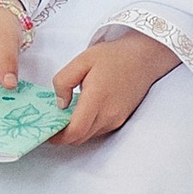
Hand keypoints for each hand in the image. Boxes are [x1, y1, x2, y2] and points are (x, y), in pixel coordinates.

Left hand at [53, 29, 177, 145]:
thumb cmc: (114, 56)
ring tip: (65, 117)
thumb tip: (60, 104)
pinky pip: (99, 130)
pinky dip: (88, 127)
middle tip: (52, 124)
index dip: (60, 137)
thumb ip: (64, 81)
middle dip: (65, 136)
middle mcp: (109, 114)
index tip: (48, 132)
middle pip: (81, 137)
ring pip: (90, 135)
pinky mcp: (121, 119)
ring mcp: (117, 119)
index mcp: (97, 98)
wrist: (144, 58)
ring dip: (76, 131)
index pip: (76, 130)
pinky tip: (82, 112)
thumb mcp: (82, 60)